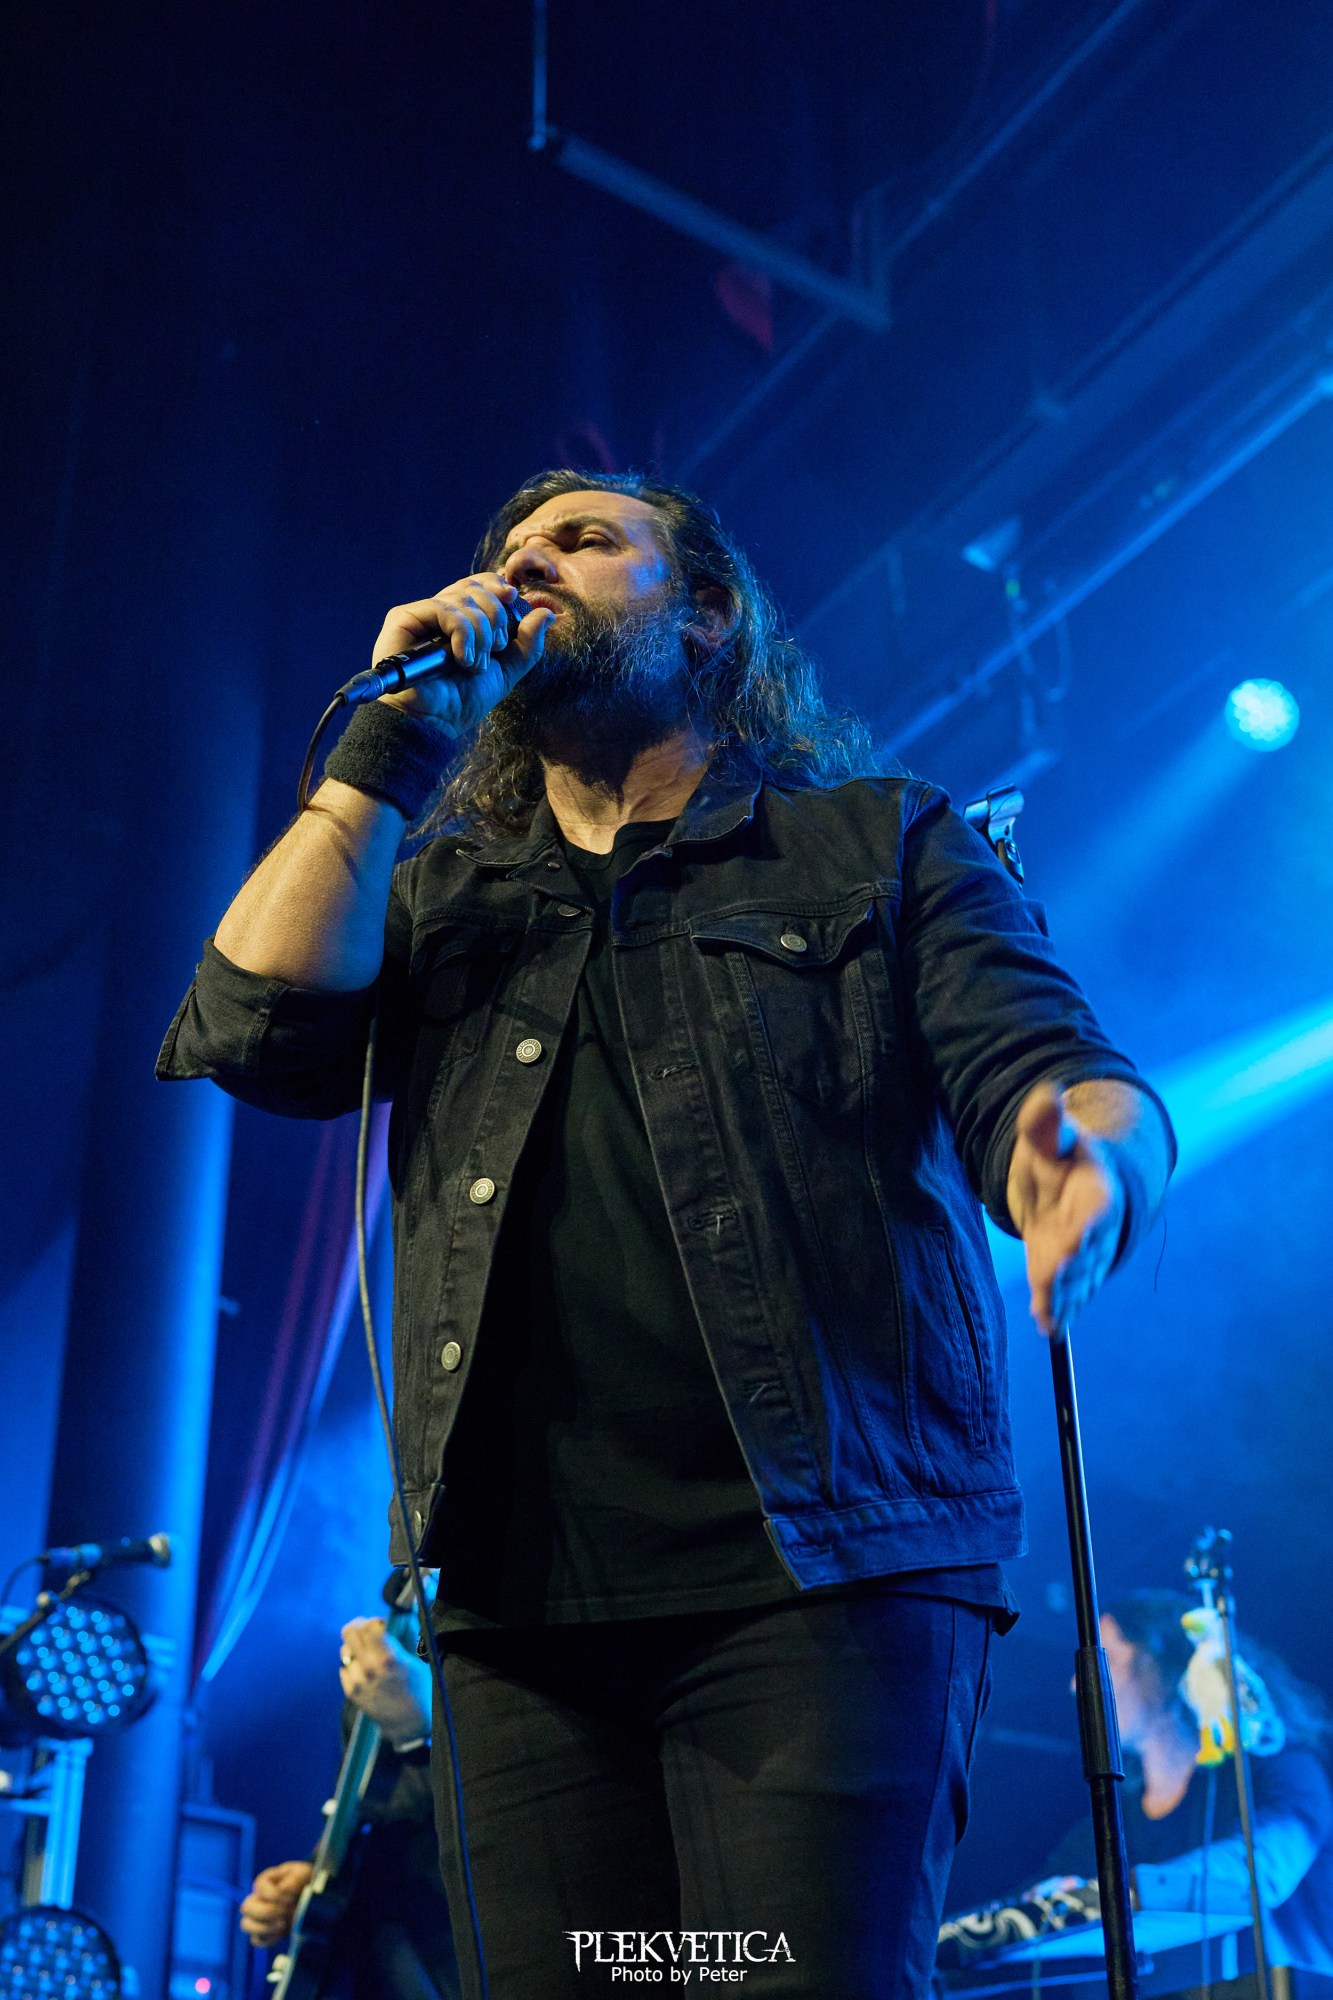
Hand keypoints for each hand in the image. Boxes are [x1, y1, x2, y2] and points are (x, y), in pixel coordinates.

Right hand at [239, 1859, 312, 1946]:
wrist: (311, 1897)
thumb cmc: (305, 1880)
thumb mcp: (303, 1873)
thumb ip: (294, 1878)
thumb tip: (284, 1889)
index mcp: (265, 1882)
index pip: (259, 1887)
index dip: (274, 1894)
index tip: (291, 1898)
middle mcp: (258, 1899)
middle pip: (246, 1908)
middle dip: (266, 1912)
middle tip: (284, 1912)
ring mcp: (259, 1917)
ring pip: (246, 1925)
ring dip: (264, 1927)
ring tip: (282, 1924)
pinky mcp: (264, 1932)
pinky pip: (256, 1940)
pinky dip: (268, 1939)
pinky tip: (282, 1933)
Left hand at [339, 1616, 431, 1747]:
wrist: (409, 1723)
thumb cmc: (419, 1688)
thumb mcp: (416, 1659)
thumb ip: (404, 1634)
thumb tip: (401, 1612)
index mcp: (388, 1657)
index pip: (368, 1626)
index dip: (374, 1622)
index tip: (380, 1624)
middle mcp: (369, 1668)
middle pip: (349, 1633)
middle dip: (359, 1627)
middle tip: (367, 1630)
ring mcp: (358, 1681)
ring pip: (345, 1650)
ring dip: (355, 1647)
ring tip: (368, 1652)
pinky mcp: (351, 1693)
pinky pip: (344, 1668)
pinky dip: (353, 1665)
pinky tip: (365, 1669)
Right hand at [371, 571, 554, 734]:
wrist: (436, 724)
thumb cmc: (462, 702)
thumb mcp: (505, 672)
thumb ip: (527, 644)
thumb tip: (545, 612)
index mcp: (459, 620)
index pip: (479, 584)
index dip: (497, 586)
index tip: (512, 598)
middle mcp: (438, 613)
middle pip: (475, 587)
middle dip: (494, 618)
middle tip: (493, 650)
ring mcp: (420, 615)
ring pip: (463, 598)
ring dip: (480, 634)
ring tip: (474, 665)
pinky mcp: (403, 619)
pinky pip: (445, 609)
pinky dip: (463, 634)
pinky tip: (461, 659)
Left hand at [1007, 1082, 1125, 1336]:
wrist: (1068, 1188)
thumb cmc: (1058, 1160)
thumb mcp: (1047, 1138)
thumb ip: (1044, 1123)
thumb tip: (1045, 1094)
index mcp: (1097, 1191)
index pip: (1098, 1209)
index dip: (1088, 1223)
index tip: (1079, 1233)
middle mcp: (1094, 1230)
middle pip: (1086, 1250)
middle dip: (1074, 1264)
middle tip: (1057, 1274)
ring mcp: (1080, 1257)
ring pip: (1075, 1279)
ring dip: (1065, 1295)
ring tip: (1050, 1312)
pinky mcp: (1063, 1275)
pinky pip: (1063, 1295)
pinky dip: (1056, 1312)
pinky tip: (1048, 1328)